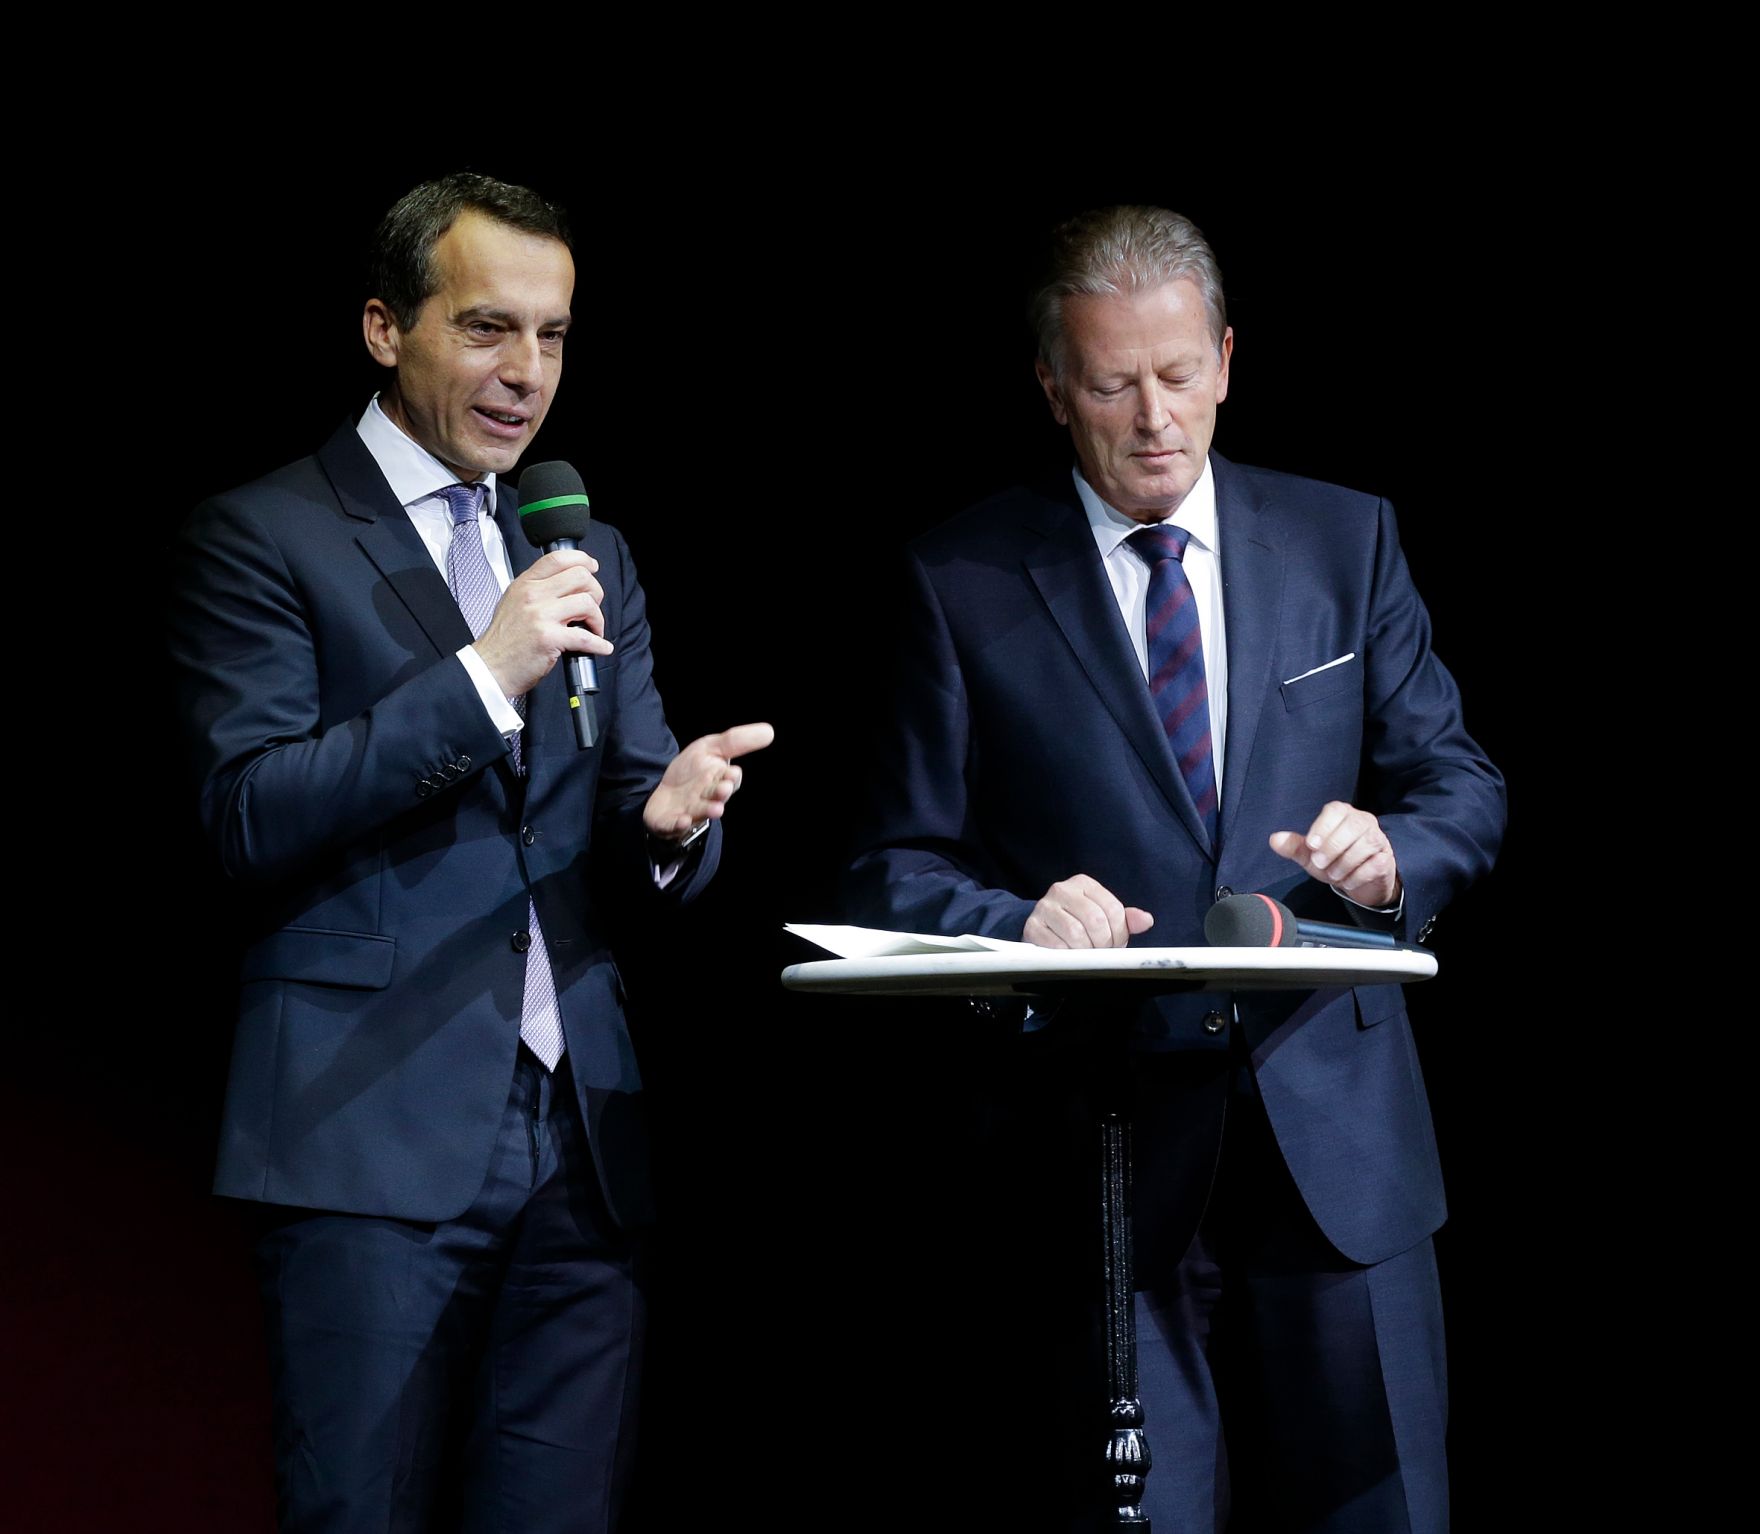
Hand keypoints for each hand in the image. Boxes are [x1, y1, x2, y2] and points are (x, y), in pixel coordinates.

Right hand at [472, 549, 610, 697]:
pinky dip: (600, 644)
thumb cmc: (503, 640)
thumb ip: (536, 590)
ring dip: (598, 619)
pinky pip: (586, 636)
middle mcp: (533, 595)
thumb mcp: (512, 602)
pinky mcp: (549, 638)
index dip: (582, 560)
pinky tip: (602, 647)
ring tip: (593, 630)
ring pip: (586, 603)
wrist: (490, 667)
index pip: (558, 558)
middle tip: (592, 608)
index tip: (592, 567)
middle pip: (580, 577)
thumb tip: (565, 584)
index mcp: (525, 584)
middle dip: (595, 592)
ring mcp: (540, 615)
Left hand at [643, 723, 775, 839]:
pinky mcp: (670, 822)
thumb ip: (736, 741)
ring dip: (708, 811)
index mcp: (720, 780)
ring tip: (715, 809)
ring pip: (701, 813)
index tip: (732, 773)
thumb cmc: (692, 771)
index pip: (731, 780)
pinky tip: (683, 820)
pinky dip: (679, 825)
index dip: (731, 778)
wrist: (664, 791)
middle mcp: (708, 798)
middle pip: (717, 796)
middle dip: (721, 793)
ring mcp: (690, 812)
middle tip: (724, 788)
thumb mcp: (710, 748)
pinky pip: (675, 826)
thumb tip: (769, 731)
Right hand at [1023, 874, 1153, 948]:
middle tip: (1101, 952)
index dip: (1119, 933)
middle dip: (1103, 943)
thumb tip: (1146, 920)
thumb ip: (1126, 919)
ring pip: (1076, 934)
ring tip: (1086, 954)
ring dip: (1085, 951)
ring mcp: (1045, 907)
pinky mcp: (1032, 926)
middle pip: (1095, 921)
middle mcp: (1062, 890)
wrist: (1043, 928)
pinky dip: (1067, 956)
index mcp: (1084, 884)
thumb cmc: (1078, 922)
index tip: (1115, 944)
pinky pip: (1056, 946)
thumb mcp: (1103, 916)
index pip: (1113, 909)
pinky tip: (1069, 955)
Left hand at [1269, 801, 1401, 908]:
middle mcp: (1364, 822)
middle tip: (1319, 863)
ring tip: (1333, 874)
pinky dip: (1358, 875)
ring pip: (1367, 843)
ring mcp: (1378, 839)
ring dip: (1346, 862)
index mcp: (1343, 815)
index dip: (1323, 826)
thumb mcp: (1311, 855)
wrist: (1357, 882)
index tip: (1311, 845)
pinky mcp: (1386, 859)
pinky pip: (1376, 863)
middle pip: (1354, 825)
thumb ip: (1295, 847)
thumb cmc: (1333, 861)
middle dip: (1334, 846)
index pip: (1336, 811)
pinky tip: (1347, 881)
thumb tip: (1274, 839)